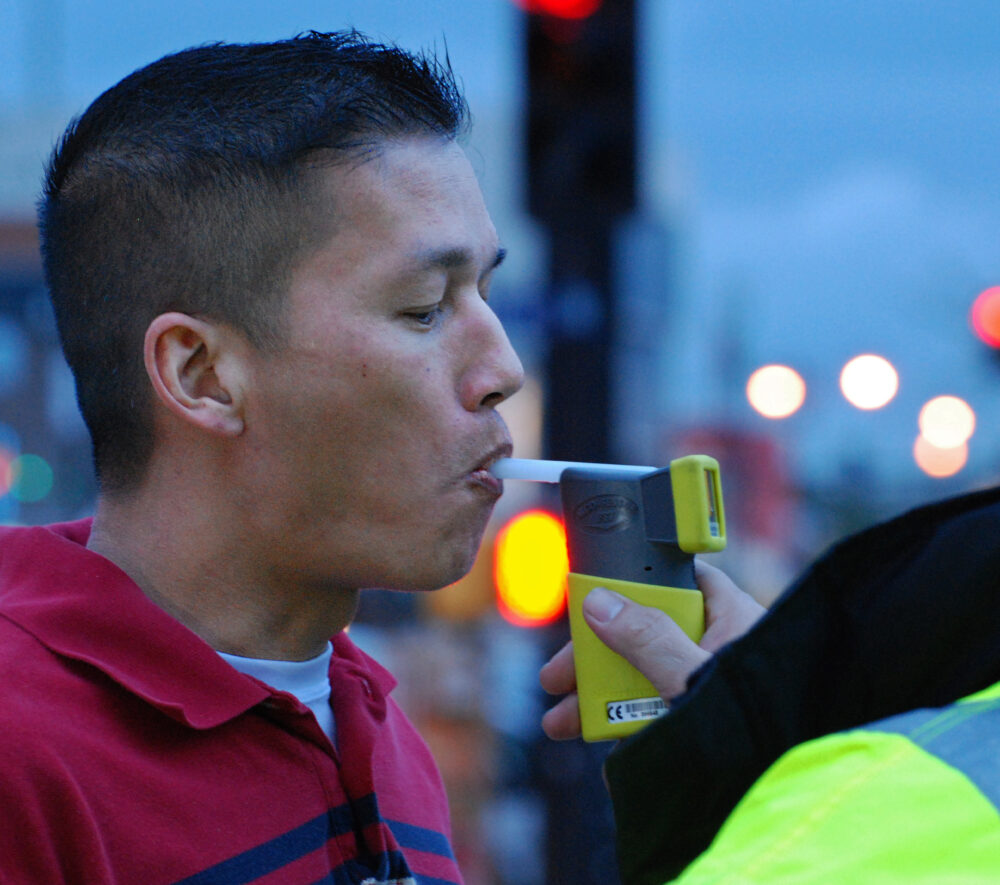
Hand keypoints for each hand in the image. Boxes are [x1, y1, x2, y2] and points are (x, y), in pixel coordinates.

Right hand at [539, 560, 764, 739]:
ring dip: (599, 700)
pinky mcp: (705, 721)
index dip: (630, 586)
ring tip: (562, 724)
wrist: (786, 787)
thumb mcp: (694, 677)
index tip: (588, 601)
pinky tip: (608, 754)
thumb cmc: (763, 724)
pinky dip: (631, 730)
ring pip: (646, 678)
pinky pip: (660, 715)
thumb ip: (648, 640)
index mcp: (730, 616)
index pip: (676, 580)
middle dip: (596, 660)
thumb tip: (600, 603)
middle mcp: (719, 646)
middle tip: (557, 679)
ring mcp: (710, 686)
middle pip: (645, 634)